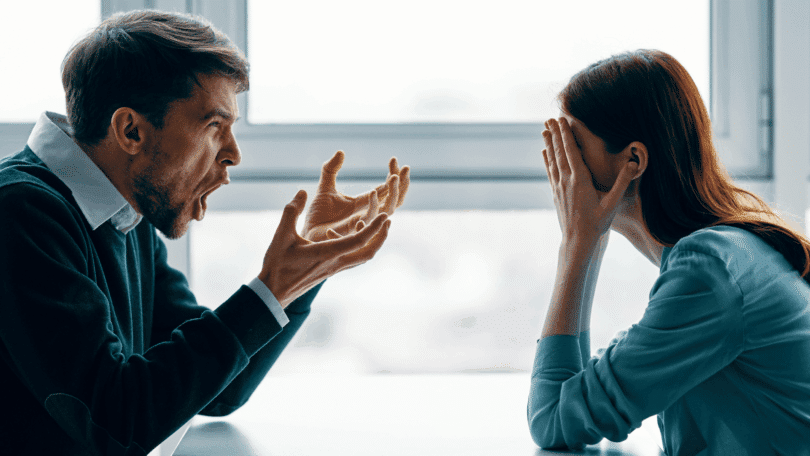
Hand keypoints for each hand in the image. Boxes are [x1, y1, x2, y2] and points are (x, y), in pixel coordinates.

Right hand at [259, 190, 391, 306]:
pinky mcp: (330, 271)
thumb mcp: (281, 235)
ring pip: (362, 257)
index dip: (374, 227)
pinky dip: (361, 248)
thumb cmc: (277, 265)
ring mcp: (334, 269)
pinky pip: (353, 259)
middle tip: (387, 221)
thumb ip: (292, 211)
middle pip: (368, 252)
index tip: (385, 215)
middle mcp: (335, 263)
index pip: (358, 240)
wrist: (273, 293)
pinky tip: (356, 238)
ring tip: (376, 228)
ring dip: (373, 243)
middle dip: (381, 237)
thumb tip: (302, 192)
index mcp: (327, 253)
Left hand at [303, 151, 409, 241]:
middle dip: (402, 184)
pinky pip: (370, 221)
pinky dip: (373, 207)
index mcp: (366, 203)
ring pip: (388, 211)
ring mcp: (364, 224)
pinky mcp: (355, 233)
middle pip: (395, 201)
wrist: (307, 235)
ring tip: (392, 177)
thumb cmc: (317, 216)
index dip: (394, 174)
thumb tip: (341, 151)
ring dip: (393, 194)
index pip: (387, 189)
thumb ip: (331, 169)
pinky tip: (372, 192)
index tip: (393, 159)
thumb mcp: (325, 188)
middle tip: (404, 168)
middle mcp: (369, 214)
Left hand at [542, 117, 636, 247]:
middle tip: (550, 118)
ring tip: (545, 130)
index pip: (571, 152)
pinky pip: (550, 172)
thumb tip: (634, 164)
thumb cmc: (598, 223)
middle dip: (556, 134)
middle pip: (559, 152)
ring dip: (549, 144)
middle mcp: (566, 181)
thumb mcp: (613, 203)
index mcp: (580, 180)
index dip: (566, 135)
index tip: (562, 120)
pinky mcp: (556, 194)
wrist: (578, 241)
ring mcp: (559, 187)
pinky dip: (547, 160)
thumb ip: (622, 182)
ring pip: (552, 161)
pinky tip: (545, 153)